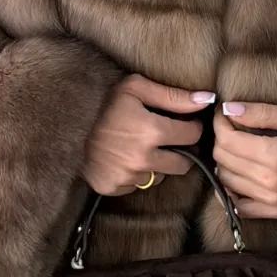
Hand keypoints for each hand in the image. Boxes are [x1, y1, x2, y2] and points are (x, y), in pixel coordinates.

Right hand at [83, 74, 213, 195]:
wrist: (69, 125)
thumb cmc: (105, 103)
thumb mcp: (137, 88)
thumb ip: (174, 96)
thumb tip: (207, 99)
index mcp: (152, 131)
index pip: (193, 135)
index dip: (191, 127)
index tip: (183, 123)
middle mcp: (143, 158)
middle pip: (183, 164)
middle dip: (181, 151)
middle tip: (169, 139)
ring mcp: (128, 176)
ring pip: (161, 176)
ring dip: (159, 163)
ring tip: (143, 147)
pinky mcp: (115, 188)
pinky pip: (138, 185)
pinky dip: (137, 174)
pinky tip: (126, 158)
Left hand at [213, 102, 276, 218]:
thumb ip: (262, 112)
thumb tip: (230, 109)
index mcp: (273, 156)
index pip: (227, 140)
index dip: (220, 122)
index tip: (226, 112)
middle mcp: (268, 181)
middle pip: (222, 159)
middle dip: (221, 138)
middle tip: (232, 125)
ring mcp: (270, 200)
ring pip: (226, 179)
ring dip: (225, 160)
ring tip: (238, 145)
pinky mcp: (274, 211)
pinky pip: (237, 205)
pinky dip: (231, 189)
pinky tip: (239, 173)